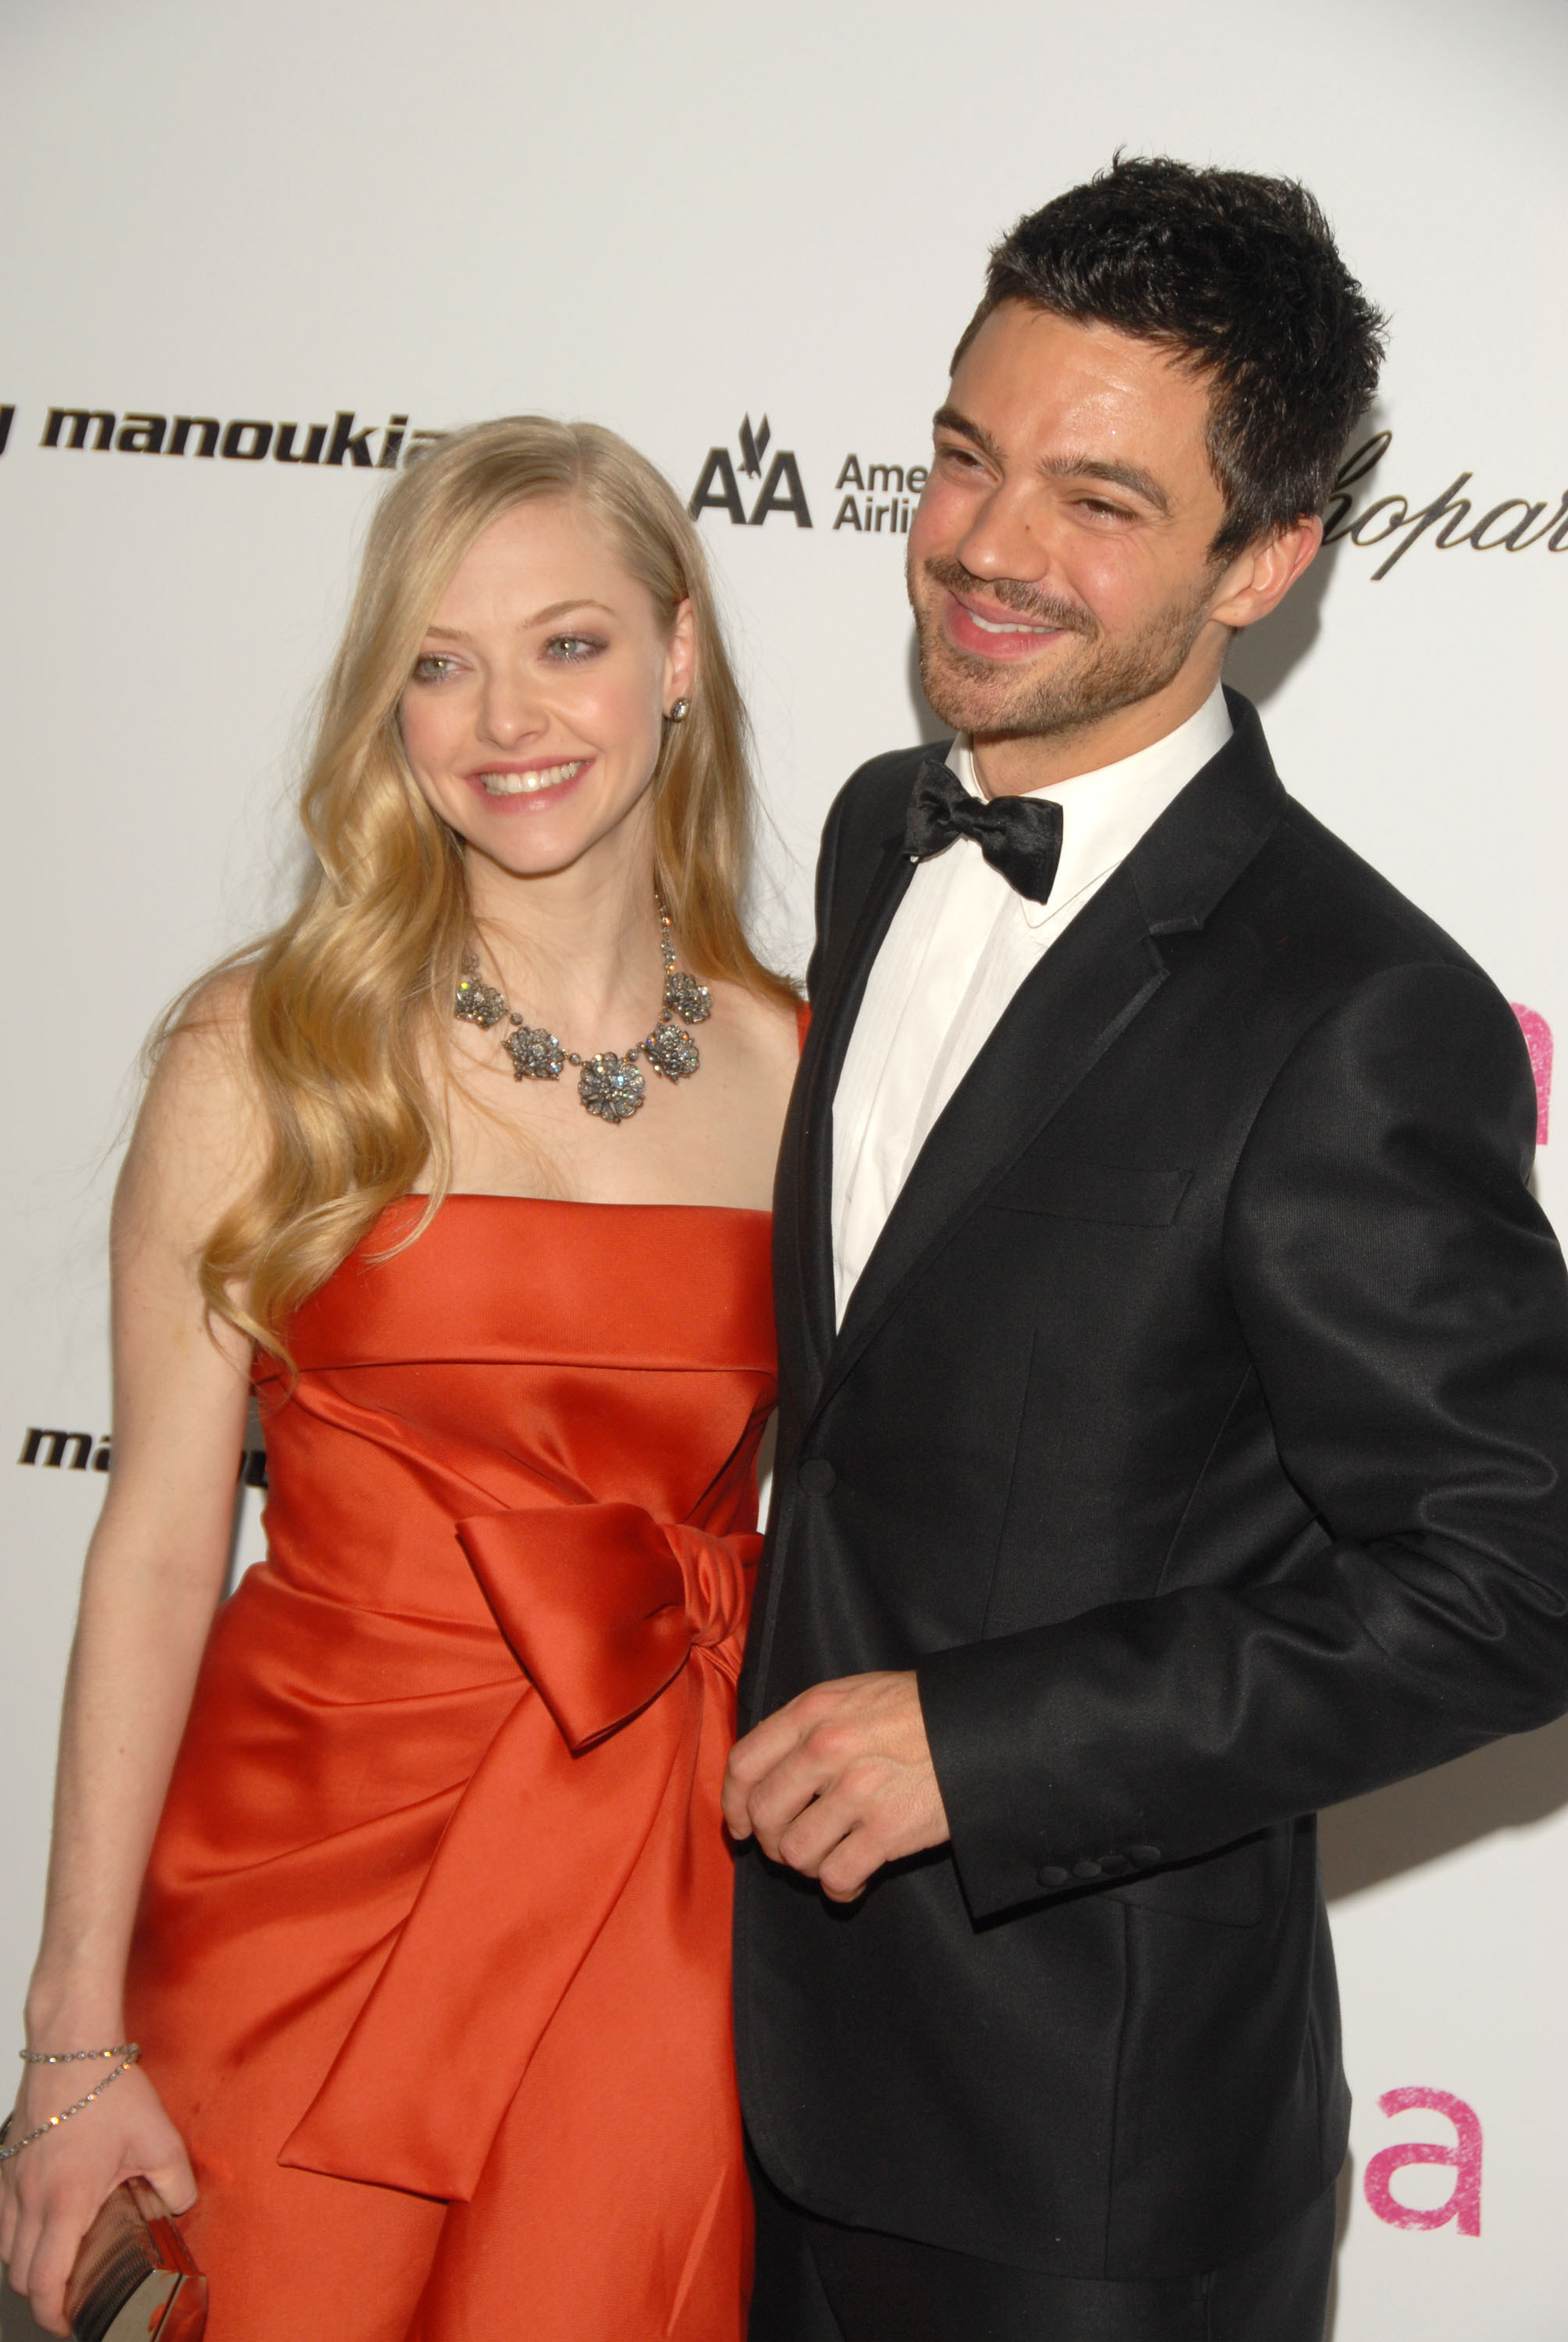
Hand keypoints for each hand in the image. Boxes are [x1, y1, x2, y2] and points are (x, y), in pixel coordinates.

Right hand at [0, 2063, 195, 2336]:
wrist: (72, 2047)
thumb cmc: (110, 2089)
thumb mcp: (160, 2140)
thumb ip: (175, 2184)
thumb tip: (179, 2210)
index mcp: (65, 2203)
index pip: (45, 2282)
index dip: (56, 2315)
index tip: (73, 2324)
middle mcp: (30, 2199)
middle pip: (21, 2275)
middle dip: (44, 2298)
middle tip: (72, 2300)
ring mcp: (13, 2181)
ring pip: (7, 2249)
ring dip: (28, 2267)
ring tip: (59, 2267)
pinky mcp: (7, 2163)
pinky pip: (2, 2217)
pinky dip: (17, 2235)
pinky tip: (44, 2226)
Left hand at [722, 1670, 950, 1902]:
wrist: (980, 1727)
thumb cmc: (917, 1710)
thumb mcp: (854, 1694)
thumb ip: (809, 1724)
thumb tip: (770, 1768)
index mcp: (813, 1711)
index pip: (744, 1764)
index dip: (733, 1803)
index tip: (741, 1826)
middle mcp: (826, 1748)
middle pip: (764, 1814)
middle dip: (771, 1841)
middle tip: (791, 1845)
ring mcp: (857, 1791)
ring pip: (795, 1852)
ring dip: (807, 1864)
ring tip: (829, 1856)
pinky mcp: (887, 1830)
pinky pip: (837, 1878)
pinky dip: (841, 1888)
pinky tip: (854, 1877)